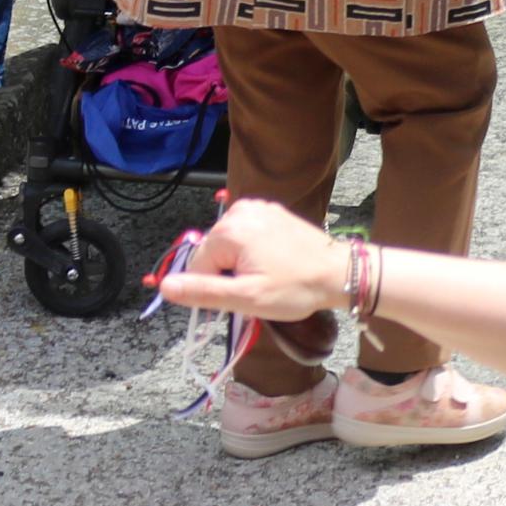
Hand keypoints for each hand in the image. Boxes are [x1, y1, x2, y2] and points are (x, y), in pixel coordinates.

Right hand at [156, 197, 354, 321]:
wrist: (340, 272)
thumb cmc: (296, 288)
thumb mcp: (246, 298)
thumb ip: (203, 292)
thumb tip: (165, 286)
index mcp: (229, 230)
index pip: (197, 266)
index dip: (215, 288)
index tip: (242, 297)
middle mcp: (240, 210)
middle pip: (212, 254)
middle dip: (228, 275)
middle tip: (258, 288)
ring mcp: (257, 208)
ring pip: (228, 247)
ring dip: (240, 265)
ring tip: (267, 276)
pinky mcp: (271, 212)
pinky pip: (245, 237)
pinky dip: (252, 253)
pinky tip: (273, 263)